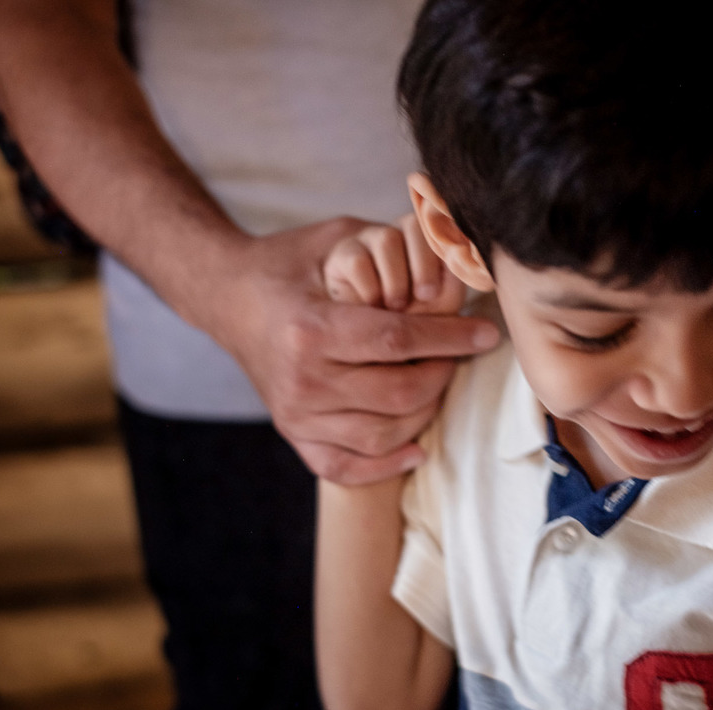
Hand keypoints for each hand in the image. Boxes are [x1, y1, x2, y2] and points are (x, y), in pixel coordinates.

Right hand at [206, 216, 499, 484]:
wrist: (227, 295)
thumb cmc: (290, 264)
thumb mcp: (335, 240)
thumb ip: (390, 251)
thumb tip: (452, 263)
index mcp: (310, 330)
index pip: (398, 342)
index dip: (450, 339)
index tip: (485, 333)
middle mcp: (302, 379)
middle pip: (398, 394)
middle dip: (442, 374)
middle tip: (458, 356)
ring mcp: (295, 413)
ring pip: (382, 434)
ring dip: (424, 414)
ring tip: (437, 385)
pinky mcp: (292, 433)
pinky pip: (345, 467)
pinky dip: (386, 465)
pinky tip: (417, 448)